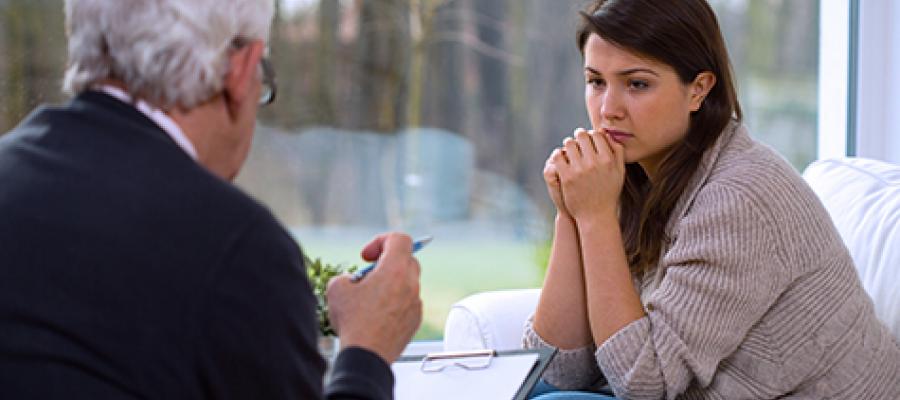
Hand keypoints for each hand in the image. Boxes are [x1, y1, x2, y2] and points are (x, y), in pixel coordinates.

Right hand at [325, 233, 422, 363]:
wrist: (366, 357)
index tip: (367, 256)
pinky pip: (408, 301)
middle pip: (406, 259)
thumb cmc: (355, 324)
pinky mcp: (415, 320)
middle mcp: (411, 285)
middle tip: (368, 274)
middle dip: (386, 262)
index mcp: (395, 270)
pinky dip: (395, 301)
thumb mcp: (337, 289)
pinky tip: (376, 314)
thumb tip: (352, 280)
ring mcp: (416, 303)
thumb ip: (347, 275)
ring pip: (407, 282)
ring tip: (369, 298)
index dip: (381, 241)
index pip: (400, 239)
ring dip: (390, 283)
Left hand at [548, 128, 624, 220]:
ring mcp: (579, 169)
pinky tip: (560, 157)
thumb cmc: (609, 193)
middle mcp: (594, 162)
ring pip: (568, 144)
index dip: (591, 134)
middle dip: (579, 136)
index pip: (597, 134)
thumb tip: (608, 135)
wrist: (596, 216)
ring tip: (569, 148)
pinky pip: (558, 156)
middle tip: (577, 140)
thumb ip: (618, 152)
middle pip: (582, 136)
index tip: (588, 138)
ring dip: (568, 144)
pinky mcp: (567, 177)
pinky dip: (558, 154)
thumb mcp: (620, 173)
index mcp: (608, 159)